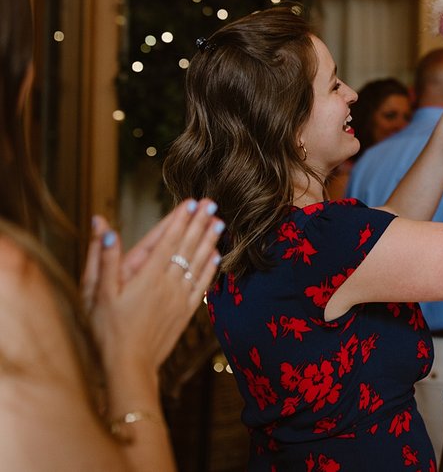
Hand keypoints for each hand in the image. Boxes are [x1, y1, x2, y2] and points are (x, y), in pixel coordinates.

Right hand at [87, 199, 222, 370]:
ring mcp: (179, 298)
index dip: (179, 220)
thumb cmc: (106, 330)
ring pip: (198, 263)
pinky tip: (217, 256)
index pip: (167, 240)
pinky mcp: (185, 312)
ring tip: (220, 223)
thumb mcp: (97, 294)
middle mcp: (167, 284)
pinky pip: (202, 285)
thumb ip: (104, 260)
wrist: (129, 366)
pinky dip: (210, 269)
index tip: (191, 202)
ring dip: (209, 241)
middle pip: (187, 247)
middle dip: (199, 223)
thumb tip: (105, 228)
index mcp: (146, 277)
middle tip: (211, 203)